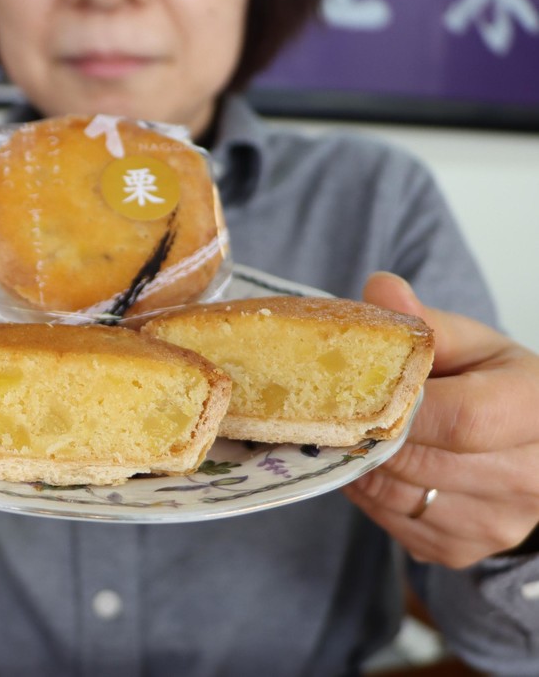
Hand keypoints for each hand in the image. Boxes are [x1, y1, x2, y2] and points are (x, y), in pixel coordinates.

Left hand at [343, 272, 538, 567]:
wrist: (524, 446)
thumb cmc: (492, 384)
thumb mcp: (470, 344)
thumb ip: (424, 323)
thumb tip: (380, 290)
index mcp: (536, 410)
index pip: (459, 418)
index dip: (399, 407)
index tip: (357, 390)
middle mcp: (530, 475)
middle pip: (420, 462)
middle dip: (366, 434)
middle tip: (323, 409)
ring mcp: (498, 522)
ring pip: (399, 496)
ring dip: (359, 465)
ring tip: (341, 432)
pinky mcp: (464, 549)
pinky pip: (394, 523)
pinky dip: (368, 493)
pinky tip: (365, 463)